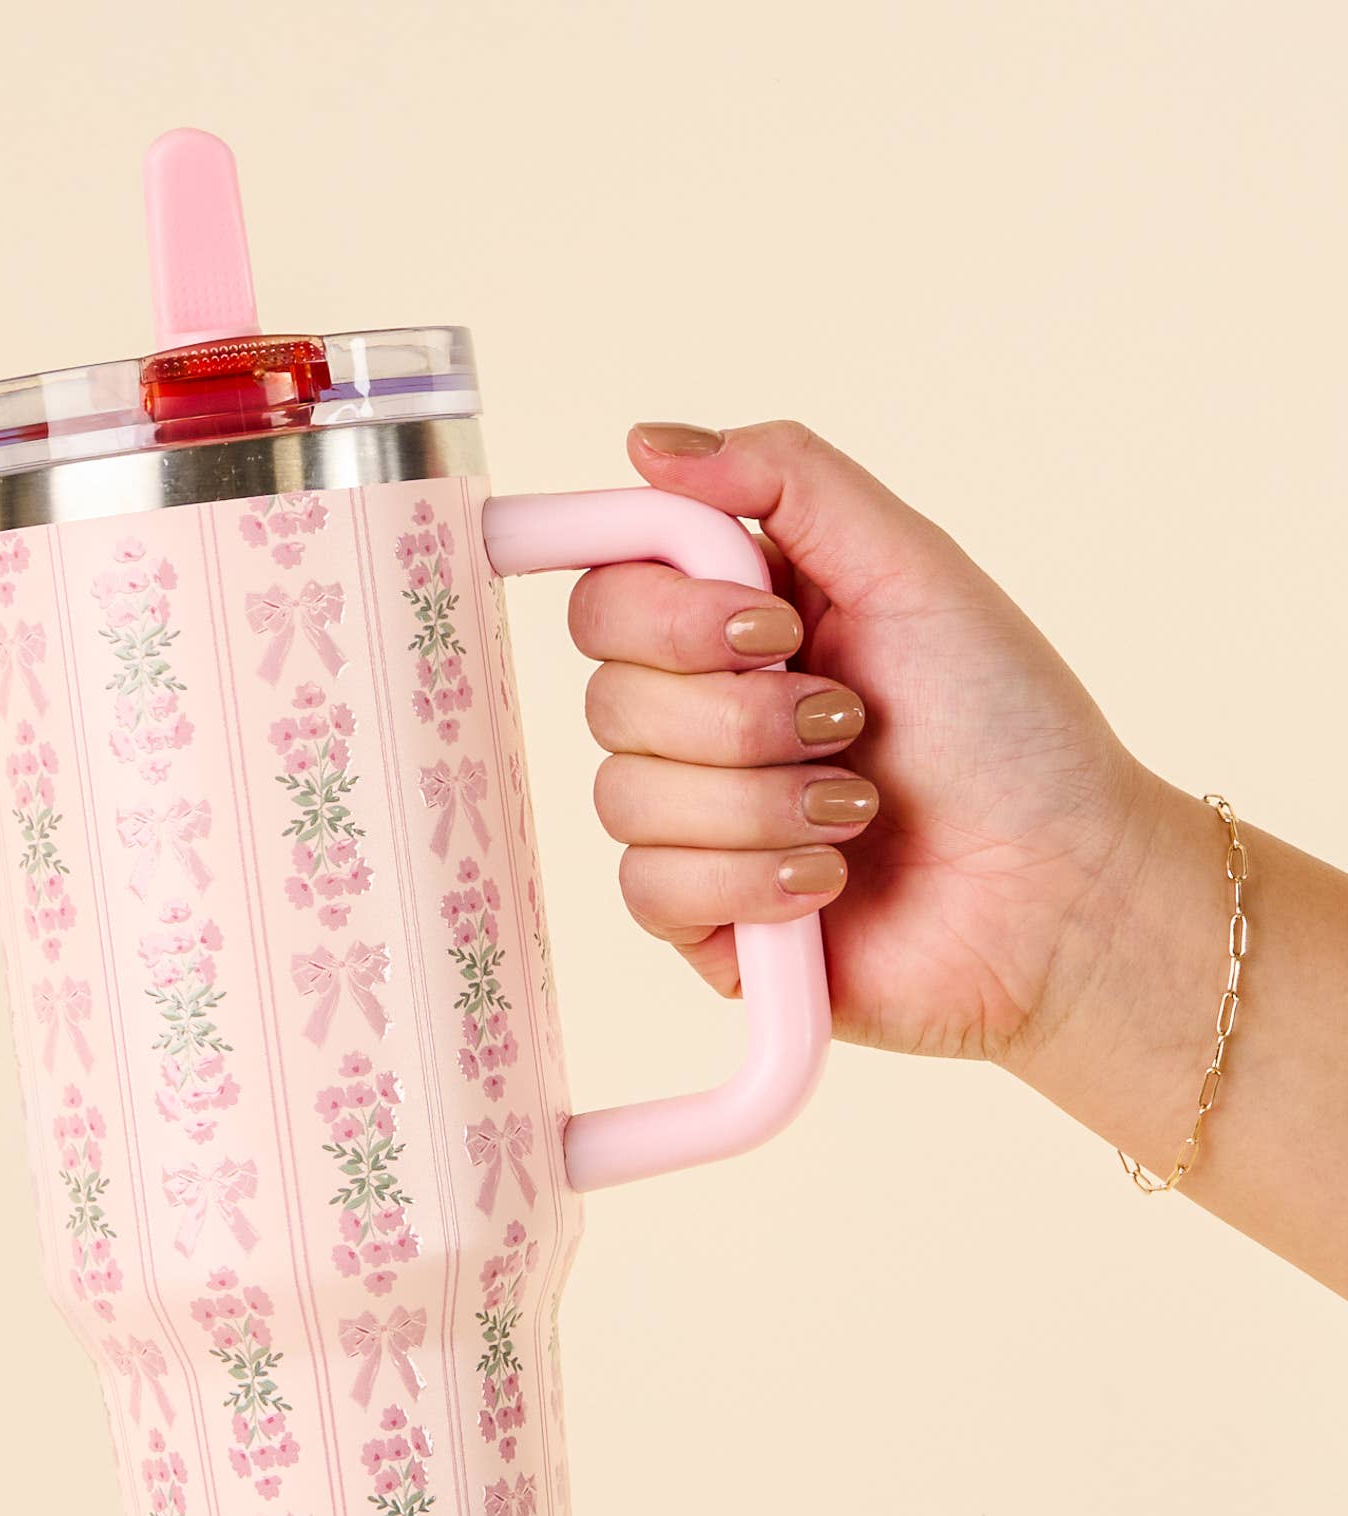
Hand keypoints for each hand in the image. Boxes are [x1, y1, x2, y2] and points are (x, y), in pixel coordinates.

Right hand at [575, 419, 1152, 1065]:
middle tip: (846, 719)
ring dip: (762, 801)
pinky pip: (651, 888)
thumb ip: (787, 478)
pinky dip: (751, 878)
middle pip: (607, 697)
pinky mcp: (700, 918)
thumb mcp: (910, 567)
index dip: (661, 609)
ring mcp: (694, 823)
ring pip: (627, 796)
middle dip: (741, 714)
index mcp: (734, 627)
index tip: (764, 621)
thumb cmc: (1011, 730)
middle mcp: (700, 720)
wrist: (1061, 886)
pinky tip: (830, 880)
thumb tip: (648, 443)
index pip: (608, 597)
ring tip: (858, 809)